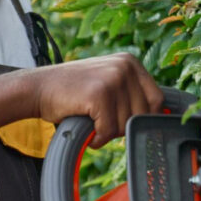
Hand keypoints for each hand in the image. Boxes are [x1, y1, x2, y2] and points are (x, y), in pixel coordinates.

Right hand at [31, 53, 162, 146]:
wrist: (38, 88)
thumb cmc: (74, 92)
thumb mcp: (109, 83)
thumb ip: (132, 94)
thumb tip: (162, 116)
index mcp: (131, 62)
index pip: (157, 99)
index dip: (142, 117)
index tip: (124, 122)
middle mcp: (125, 66)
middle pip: (143, 114)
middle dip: (123, 126)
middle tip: (102, 122)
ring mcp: (113, 78)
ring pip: (125, 125)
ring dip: (108, 133)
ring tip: (91, 121)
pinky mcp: (99, 93)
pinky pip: (108, 130)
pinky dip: (97, 137)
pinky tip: (87, 128)